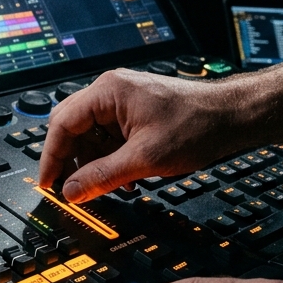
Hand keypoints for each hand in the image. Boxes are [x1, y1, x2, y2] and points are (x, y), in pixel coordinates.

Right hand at [38, 69, 258, 203]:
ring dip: (93, 162)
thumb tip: (73, 192)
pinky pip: (109, 134)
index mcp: (107, 91)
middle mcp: (111, 89)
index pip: (62, 124)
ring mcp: (123, 98)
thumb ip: (102, 176)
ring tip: (104, 185)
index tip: (49, 184)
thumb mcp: (144, 159)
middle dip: (69, 160)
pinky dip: (109, 156)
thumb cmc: (197, 125)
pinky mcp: (135, 110)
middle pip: (71, 126)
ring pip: (90, 133)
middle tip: (68, 188)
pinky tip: (123, 176)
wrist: (233, 116)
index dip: (51, 158)